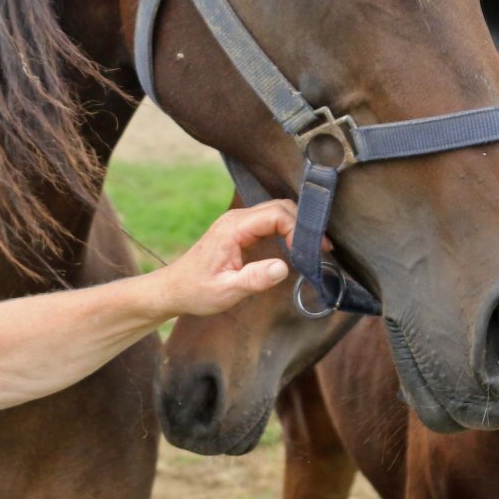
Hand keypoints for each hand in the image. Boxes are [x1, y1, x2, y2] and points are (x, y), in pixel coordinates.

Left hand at [156, 200, 318, 317]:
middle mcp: (236, 219)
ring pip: (277, 211)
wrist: (174, 289)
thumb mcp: (226, 291)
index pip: (275, 214)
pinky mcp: (241, 230)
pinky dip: (288, 229)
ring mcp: (238, 222)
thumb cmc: (197, 290)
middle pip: (280, 207)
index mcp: (232, 228)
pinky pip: (270, 221)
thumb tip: (283, 268)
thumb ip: (254, 279)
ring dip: (298, 225)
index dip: (299, 229)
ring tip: (316, 249)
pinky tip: (298, 247)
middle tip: (323, 249)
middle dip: (304, 224)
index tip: (314, 251)